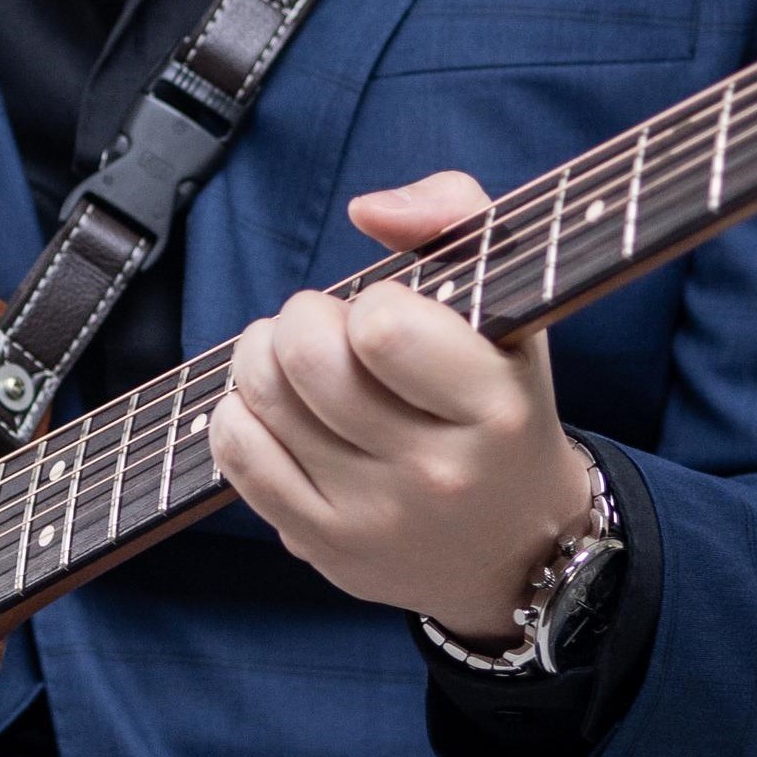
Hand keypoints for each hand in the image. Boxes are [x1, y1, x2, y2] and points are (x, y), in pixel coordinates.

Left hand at [212, 171, 601, 636]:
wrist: (518, 547)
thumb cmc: (502, 401)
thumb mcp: (512, 300)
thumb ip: (456, 213)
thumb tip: (365, 209)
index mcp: (495, 407)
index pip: (382, 328)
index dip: (371, 302)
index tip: (390, 316)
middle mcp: (436, 474)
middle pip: (303, 358)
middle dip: (299, 319)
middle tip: (324, 328)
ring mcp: (374, 518)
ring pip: (260, 400)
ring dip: (263, 358)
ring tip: (298, 363)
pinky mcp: (323, 546)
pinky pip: (237, 455)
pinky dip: (239, 413)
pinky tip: (278, 411)